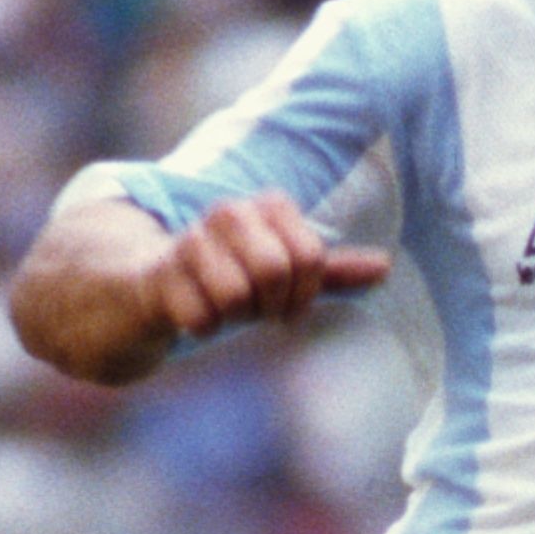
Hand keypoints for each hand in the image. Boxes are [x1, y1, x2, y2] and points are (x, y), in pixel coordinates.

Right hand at [150, 194, 390, 339]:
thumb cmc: (226, 278)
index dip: (306, 291)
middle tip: (255, 308)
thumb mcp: (283, 273)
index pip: (311, 255)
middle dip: (269, 305)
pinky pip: (200, 316)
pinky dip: (203, 327)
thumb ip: (332, 271)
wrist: (149, 287)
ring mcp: (190, 239)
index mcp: (267, 207)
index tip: (290, 300)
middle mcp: (229, 212)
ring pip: (236, 294)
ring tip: (223, 307)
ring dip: (234, 317)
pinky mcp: (158, 273)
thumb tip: (385, 267)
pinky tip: (193, 314)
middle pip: (275, 269)